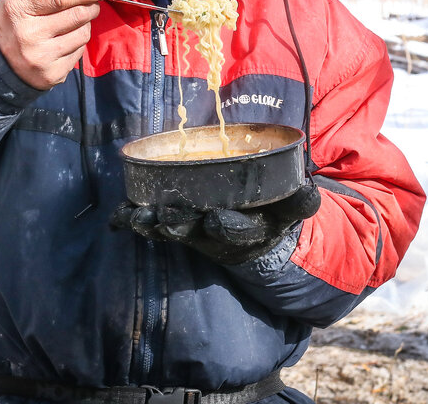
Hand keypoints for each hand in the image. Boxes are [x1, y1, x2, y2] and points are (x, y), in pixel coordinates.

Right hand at [0, 0, 109, 89]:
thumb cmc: (16, 22)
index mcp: (18, 9)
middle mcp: (28, 35)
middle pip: (77, 15)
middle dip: (90, 6)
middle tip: (91, 4)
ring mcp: (40, 58)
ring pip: (83, 35)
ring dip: (84, 25)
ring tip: (70, 25)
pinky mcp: (52, 75)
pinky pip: (79, 53)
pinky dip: (76, 44)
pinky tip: (63, 43)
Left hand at [110, 182, 321, 264]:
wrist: (256, 236)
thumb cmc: (273, 214)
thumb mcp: (292, 210)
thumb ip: (301, 202)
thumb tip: (311, 192)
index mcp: (246, 232)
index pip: (236, 231)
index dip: (227, 226)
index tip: (216, 219)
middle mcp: (215, 236)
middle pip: (194, 232)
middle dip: (178, 224)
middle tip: (164, 216)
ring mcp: (192, 233)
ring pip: (168, 230)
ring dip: (150, 224)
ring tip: (134, 216)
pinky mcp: (175, 227)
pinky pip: (150, 226)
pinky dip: (132, 220)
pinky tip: (116, 217)